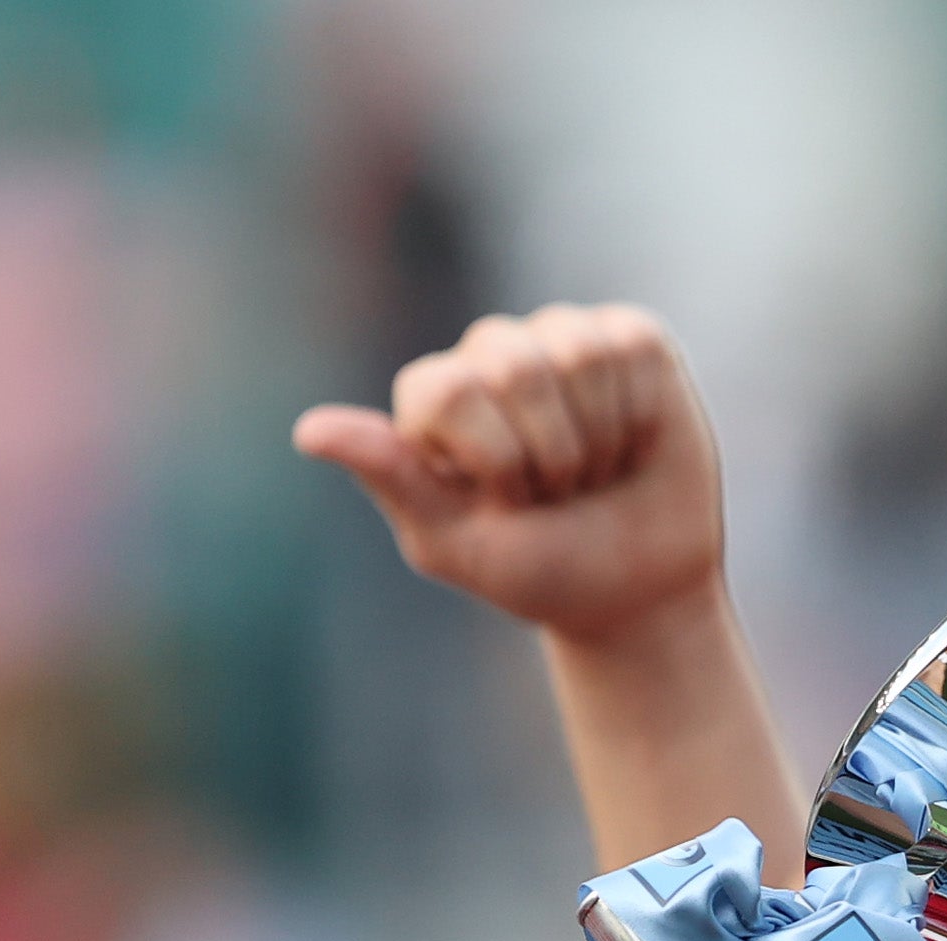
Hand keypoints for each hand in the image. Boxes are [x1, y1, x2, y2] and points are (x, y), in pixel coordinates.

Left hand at [295, 305, 726, 645]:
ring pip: (577, 353)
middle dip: (550, 454)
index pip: (450, 392)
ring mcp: (557, 341)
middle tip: (556, 495)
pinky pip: (630, 350)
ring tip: (595, 472)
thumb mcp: (458, 545)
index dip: (496, 460)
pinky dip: (640, 415)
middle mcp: (489, 356)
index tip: (509, 507)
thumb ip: (391, 480)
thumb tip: (306, 431)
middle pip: (513, 365)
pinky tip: (633, 444)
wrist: (640, 594)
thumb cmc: (539, 571)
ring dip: (599, 439)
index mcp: (434, 399)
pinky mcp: (627, 340)